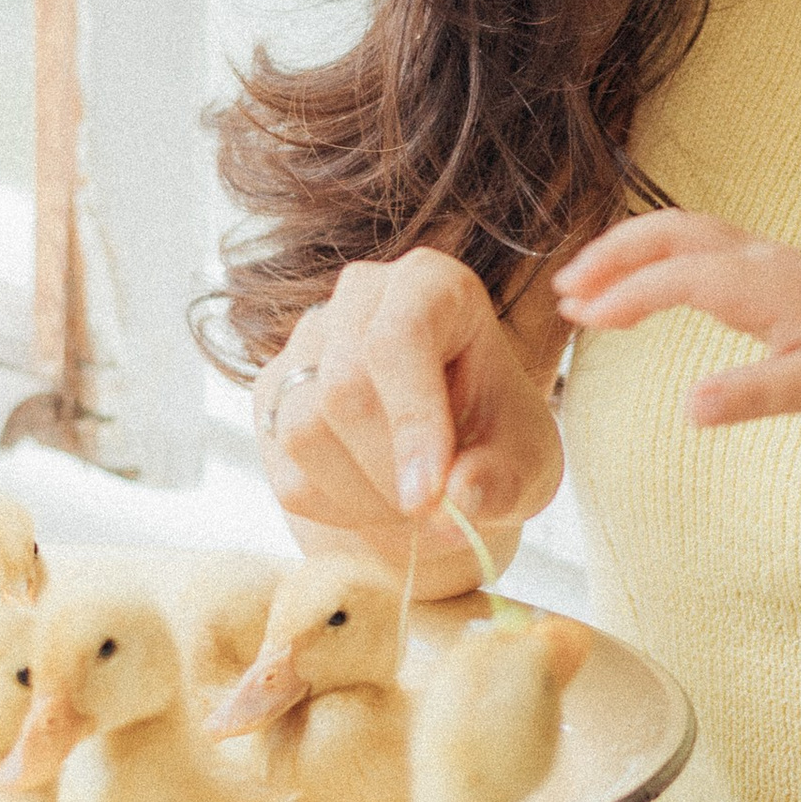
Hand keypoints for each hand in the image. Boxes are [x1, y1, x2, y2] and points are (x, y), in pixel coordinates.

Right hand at [252, 250, 563, 584]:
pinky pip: (288, 473)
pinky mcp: (272, 397)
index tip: (432, 497)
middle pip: (344, 387)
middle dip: (390, 471)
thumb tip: (458, 498)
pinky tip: (377, 503)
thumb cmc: (495, 439)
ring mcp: (304, 344)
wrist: (444, 457)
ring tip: (413, 508)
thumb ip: (503, 478)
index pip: (401, 337)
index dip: (412, 420)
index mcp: (431, 285)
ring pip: (305, 430)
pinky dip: (338, 512)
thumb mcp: (528, 460)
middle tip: (434, 515)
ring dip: (365, 497)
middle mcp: (358, 298)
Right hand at [556, 211, 800, 426]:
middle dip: (612, 254)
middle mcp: (757, 258)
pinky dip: (654, 256)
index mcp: (765, 283)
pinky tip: (636, 288)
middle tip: (565, 292)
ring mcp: (761, 257)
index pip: (678, 276)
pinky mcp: (764, 268)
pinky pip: (696, 245)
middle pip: (670, 232)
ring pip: (681, 232)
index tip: (583, 319)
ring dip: (628, 251)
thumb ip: (750, 396)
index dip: (626, 295)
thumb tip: (688, 410)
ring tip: (583, 289)